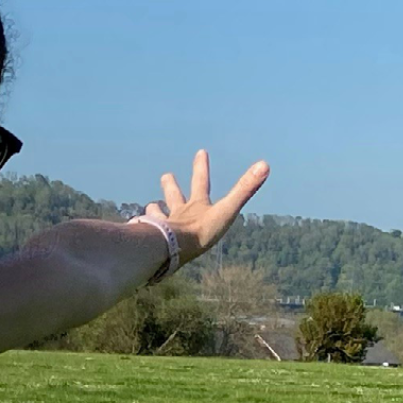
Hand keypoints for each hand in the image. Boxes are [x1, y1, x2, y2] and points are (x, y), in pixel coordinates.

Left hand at [141, 151, 269, 264]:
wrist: (173, 249)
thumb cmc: (201, 231)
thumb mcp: (227, 210)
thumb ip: (244, 190)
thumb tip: (265, 164)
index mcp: (197, 206)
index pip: (201, 182)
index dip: (202, 167)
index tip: (200, 152)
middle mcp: (179, 214)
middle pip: (174, 196)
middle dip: (171, 185)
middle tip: (166, 175)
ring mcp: (166, 227)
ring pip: (158, 214)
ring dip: (155, 210)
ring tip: (150, 206)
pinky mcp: (155, 242)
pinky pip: (147, 235)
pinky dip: (143, 231)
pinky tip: (137, 231)